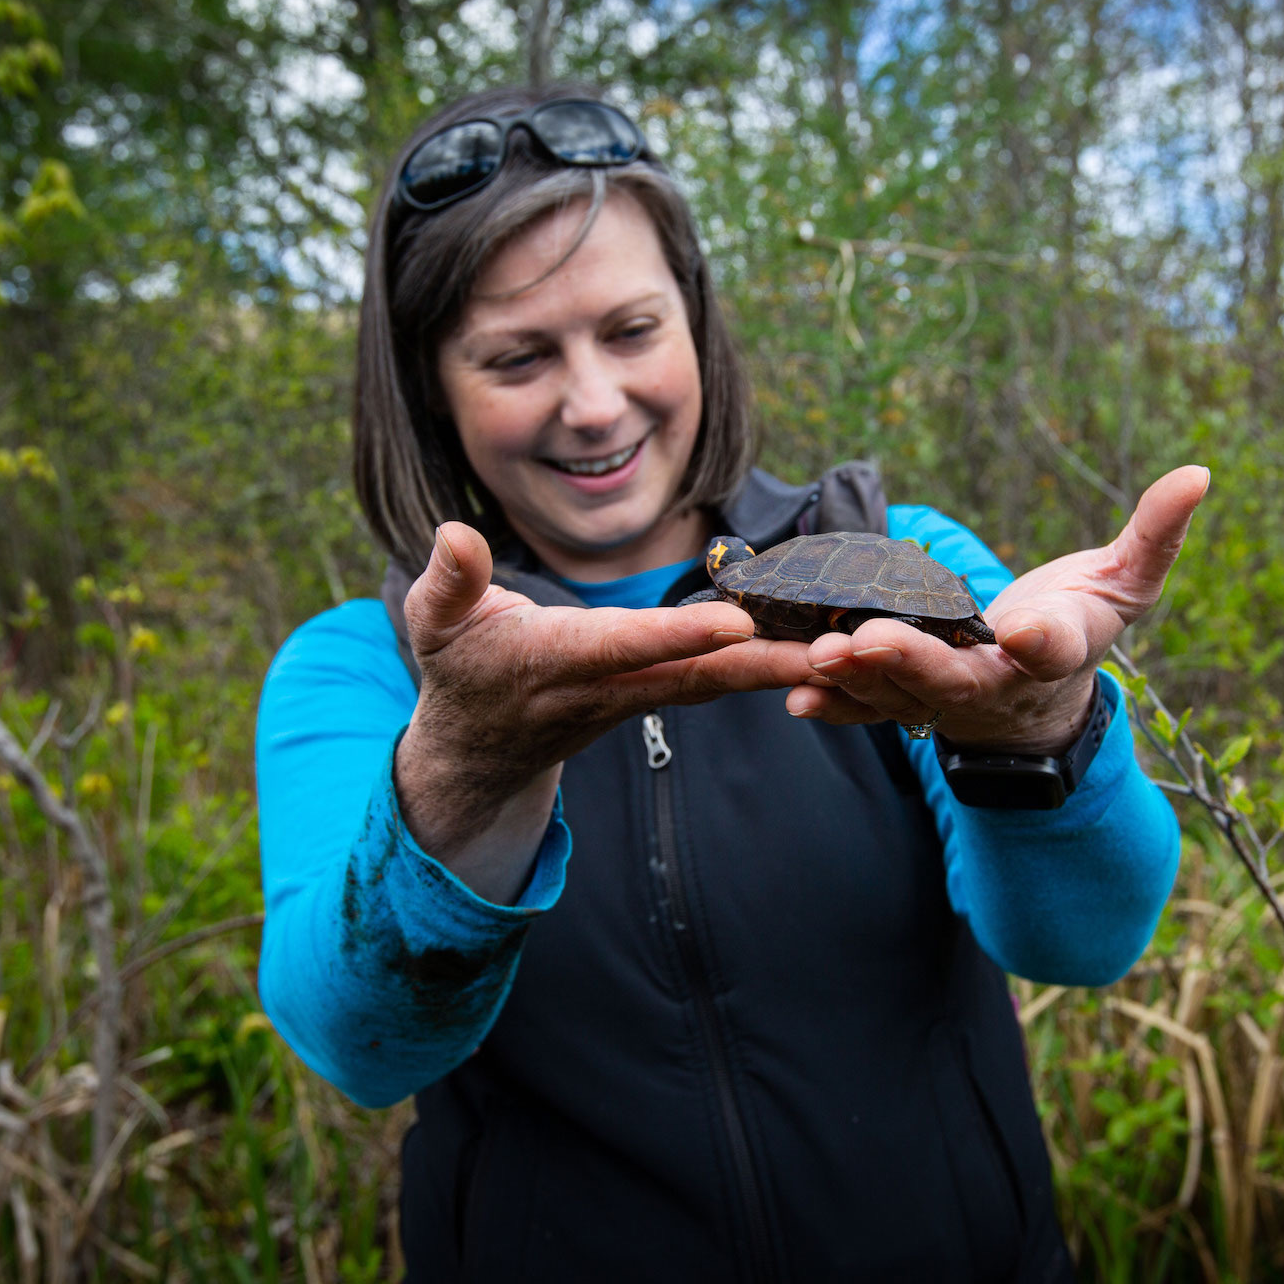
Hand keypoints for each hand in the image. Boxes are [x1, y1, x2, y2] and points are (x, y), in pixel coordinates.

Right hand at [396, 522, 813, 876]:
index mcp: (557, 661)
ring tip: (847, 650)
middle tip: (830, 651)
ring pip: (717, 682)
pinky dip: (767, 669)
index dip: (677, 634)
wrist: (479, 750)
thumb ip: (448, 582)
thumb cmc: (459, 673)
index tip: (734, 621)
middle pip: (696, 675)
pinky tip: (818, 651)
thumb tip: (455, 533)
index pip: (624, 646)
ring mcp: (638, 699)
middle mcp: (609, 687)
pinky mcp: (657, 697)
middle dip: (763, 664)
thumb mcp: (435, 627)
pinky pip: (718, 683)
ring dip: (781, 669)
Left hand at [786, 465, 1210, 753]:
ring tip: (815, 656)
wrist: (1041, 697)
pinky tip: (796, 694)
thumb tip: (1199, 473)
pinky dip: (836, 707)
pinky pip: (869, 711)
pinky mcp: (909, 703)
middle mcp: (999, 686)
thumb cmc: (1081, 623)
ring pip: (898, 697)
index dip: (1043, 640)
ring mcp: (948, 701)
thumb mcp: (1128, 581)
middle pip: (954, 680)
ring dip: (855, 681)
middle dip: (909, 662)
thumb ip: (1156, 533)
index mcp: (1060, 653)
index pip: (1057, 647)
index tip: (1028, 632)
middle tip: (865, 640)